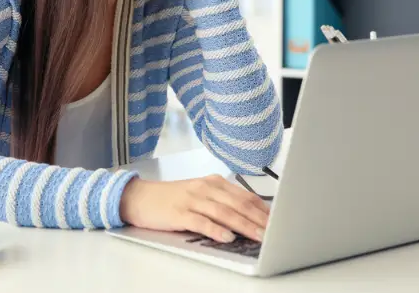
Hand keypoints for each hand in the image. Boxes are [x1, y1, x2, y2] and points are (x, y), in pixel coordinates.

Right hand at [119, 175, 268, 242]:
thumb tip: (250, 216)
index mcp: (213, 183)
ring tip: (259, 237)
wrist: (140, 197)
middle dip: (259, 220)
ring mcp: (192, 200)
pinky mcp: (179, 213)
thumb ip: (223, 201)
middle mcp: (205, 188)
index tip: (279, 220)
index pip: (245, 196)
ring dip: (244, 225)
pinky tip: (227, 237)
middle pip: (238, 204)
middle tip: (275, 232)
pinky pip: (201, 222)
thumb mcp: (200, 194)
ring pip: (224, 213)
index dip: (263, 209)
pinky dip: (215, 230)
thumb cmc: (172, 198)